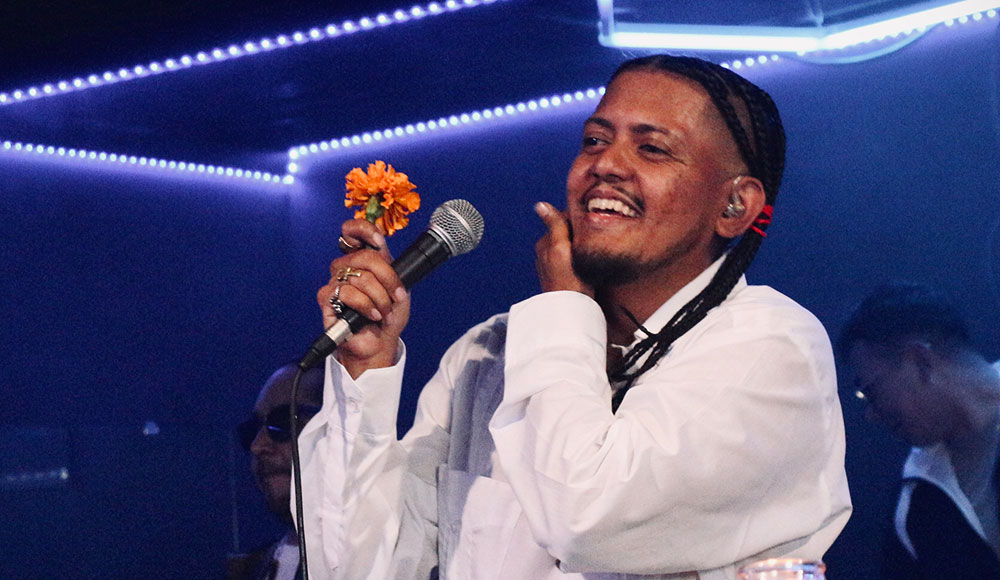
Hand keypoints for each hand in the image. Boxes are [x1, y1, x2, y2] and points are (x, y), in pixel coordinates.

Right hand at [317, 219, 409, 378]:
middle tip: (396, 297)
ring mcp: (336, 281)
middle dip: (388, 279)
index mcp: (363, 260)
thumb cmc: (388, 316)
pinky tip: (371, 315)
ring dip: (380, 298)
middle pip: (366, 257)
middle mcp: (347, 267)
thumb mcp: (400, 290)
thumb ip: (393, 269)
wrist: (379, 342)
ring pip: (360, 278)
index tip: (378, 241)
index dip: (363, 230)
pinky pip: (348, 293)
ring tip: (383, 312)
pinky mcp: (327, 298)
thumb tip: (381, 249)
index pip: (353, 232)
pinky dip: (366, 306)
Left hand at [534, 202, 592, 296]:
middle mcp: (546, 253)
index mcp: (544, 243)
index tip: (592, 222)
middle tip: (596, 236)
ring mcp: (555, 266)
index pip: (562, 220)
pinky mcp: (564, 276)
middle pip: (567, 232)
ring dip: (582, 245)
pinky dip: (582, 258)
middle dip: (580, 232)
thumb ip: (554, 226)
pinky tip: (590, 263)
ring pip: (571, 246)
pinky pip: (574, 260)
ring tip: (595, 249)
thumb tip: (540, 205)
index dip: (578, 219)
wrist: (572, 311)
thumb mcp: (561, 249)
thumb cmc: (568, 281)